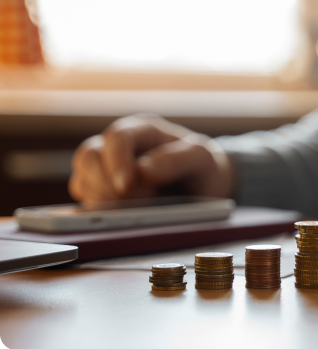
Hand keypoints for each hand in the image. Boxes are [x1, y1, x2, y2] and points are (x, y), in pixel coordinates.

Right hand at [69, 114, 232, 203]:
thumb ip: (178, 159)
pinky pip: (86, 202)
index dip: (117, 162)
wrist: (204, 189)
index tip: (127, 186)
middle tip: (134, 200)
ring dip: (101, 199)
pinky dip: (99, 212)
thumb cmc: (202, 167)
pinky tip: (121, 217)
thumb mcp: (202, 158)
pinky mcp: (103, 195)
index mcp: (141, 130)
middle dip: (106, 183)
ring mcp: (107, 171)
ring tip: (133, 209)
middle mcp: (118, 148)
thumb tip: (144, 169)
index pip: (117, 138)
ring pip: (82, 180)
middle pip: (88, 157)